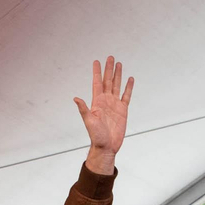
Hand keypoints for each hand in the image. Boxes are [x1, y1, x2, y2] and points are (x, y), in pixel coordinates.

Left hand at [75, 56, 133, 174]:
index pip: (97, 83)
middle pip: (108, 81)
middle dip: (109, 69)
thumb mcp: (89, 121)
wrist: (106, 146)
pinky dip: (128, 87)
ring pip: (116, 86)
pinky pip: (126, 96)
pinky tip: (129, 79)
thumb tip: (75, 98)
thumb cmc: (96, 136)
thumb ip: (83, 109)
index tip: (96, 61)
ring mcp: (114, 104)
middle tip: (110, 57)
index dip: (97, 72)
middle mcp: (106, 101)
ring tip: (119, 64)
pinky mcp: (123, 110)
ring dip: (118, 75)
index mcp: (97, 102)